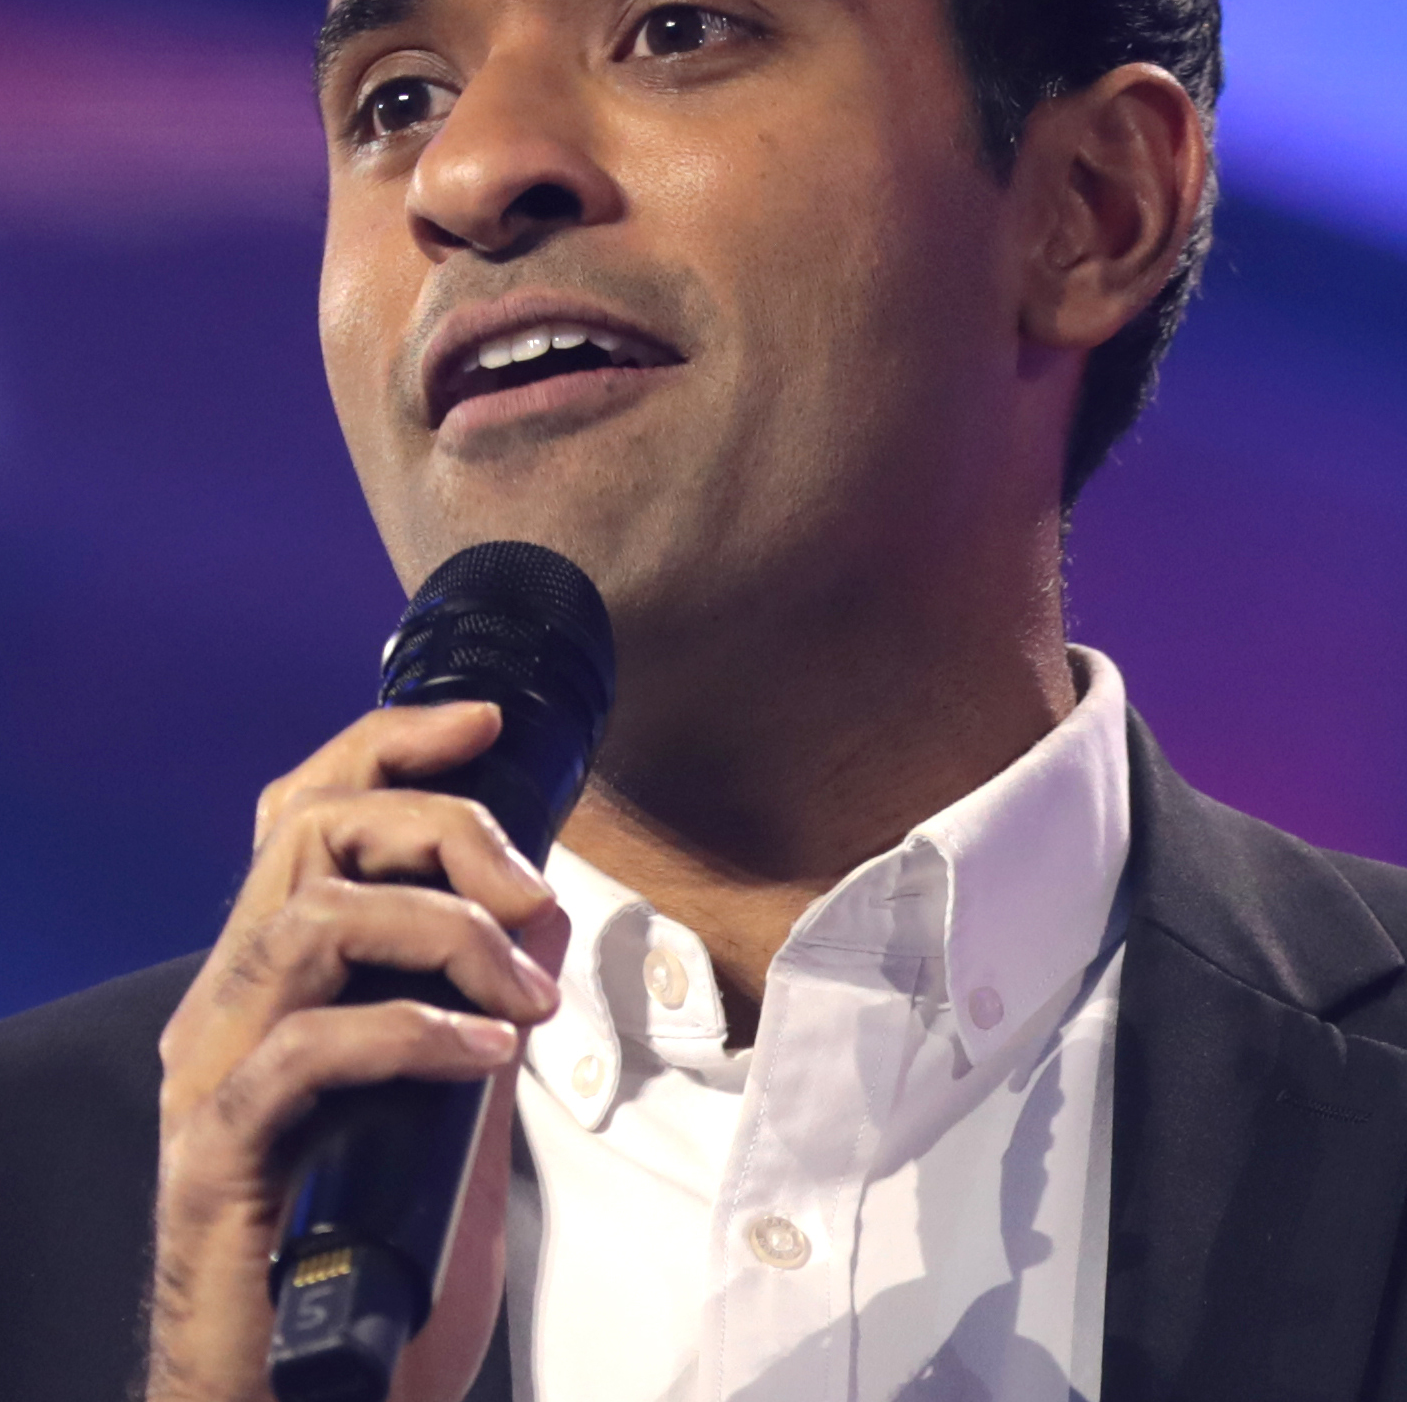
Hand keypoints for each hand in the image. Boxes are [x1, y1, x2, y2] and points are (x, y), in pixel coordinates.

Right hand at [146, 701, 565, 1401]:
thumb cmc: (377, 1252)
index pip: (301, 811)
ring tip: (521, 995)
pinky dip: (413, 1032)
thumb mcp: (453, 1097)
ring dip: (443, 930)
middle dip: (441, 829)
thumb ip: (481, 1000)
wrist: (310, 1398)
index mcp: (272, 978)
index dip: (387, 744)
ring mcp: (212, 1078)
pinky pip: (306, 1051)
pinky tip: (488, 1059)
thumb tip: (541, 909)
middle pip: (308, 832)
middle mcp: (226, 1007)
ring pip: (309, 918)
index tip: (483, 724)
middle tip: (530, 892)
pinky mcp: (219, 1159)